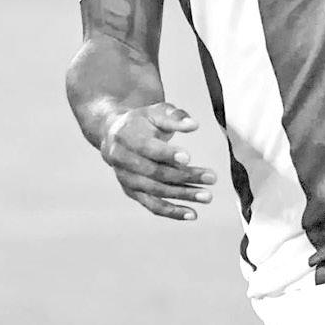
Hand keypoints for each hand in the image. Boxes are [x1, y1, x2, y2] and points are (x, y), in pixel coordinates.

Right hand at [99, 102, 215, 219]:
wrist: (114, 135)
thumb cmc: (140, 122)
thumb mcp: (156, 111)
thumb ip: (175, 117)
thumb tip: (193, 125)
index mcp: (127, 137)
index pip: (148, 149)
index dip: (167, 154)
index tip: (188, 157)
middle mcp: (123, 161)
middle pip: (155, 173)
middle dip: (185, 177)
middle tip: (211, 177)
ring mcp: (127, 179)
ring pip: (156, 192)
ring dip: (183, 195)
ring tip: (207, 196)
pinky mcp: (132, 192)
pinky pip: (152, 206)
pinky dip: (172, 211)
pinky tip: (192, 213)